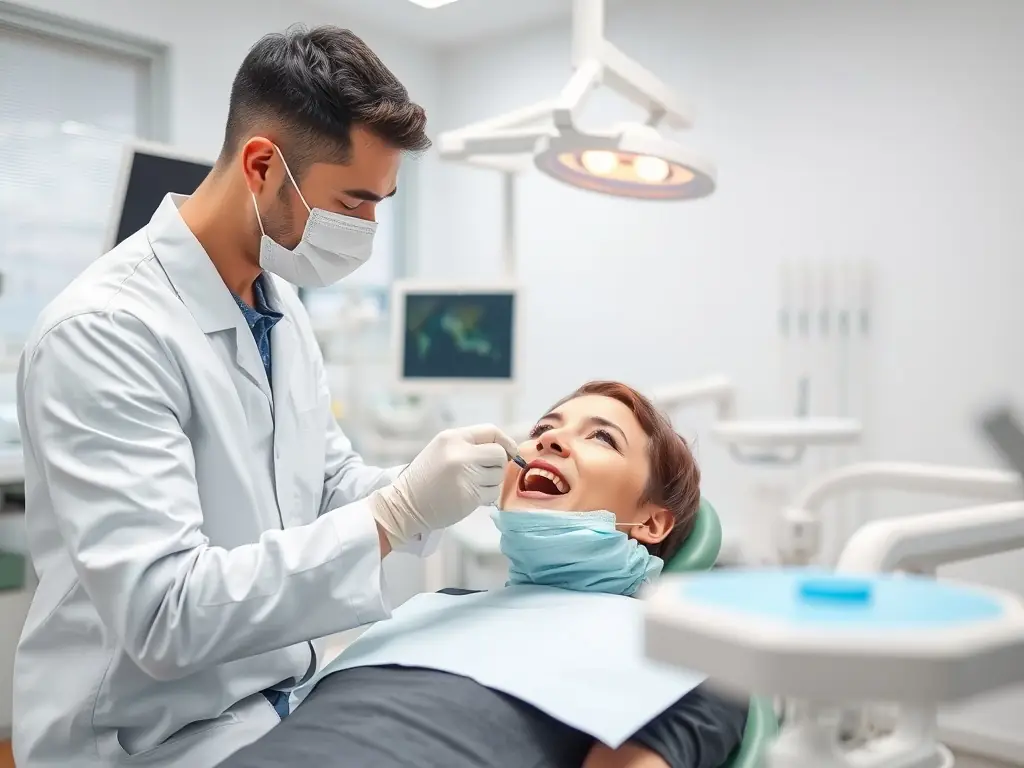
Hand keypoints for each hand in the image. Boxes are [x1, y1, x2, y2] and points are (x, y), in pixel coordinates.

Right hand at [371, 424, 518, 547]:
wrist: (405, 504)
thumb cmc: (426, 477)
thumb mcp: (443, 450)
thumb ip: (470, 445)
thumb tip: (505, 449)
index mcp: (453, 438)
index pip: (491, 431)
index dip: (506, 442)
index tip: (511, 452)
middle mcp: (460, 453)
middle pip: (499, 454)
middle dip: (497, 464)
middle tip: (483, 472)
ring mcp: (466, 475)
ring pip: (498, 475)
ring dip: (491, 482)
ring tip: (471, 485)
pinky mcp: (470, 496)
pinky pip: (493, 493)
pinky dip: (486, 496)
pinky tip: (470, 496)